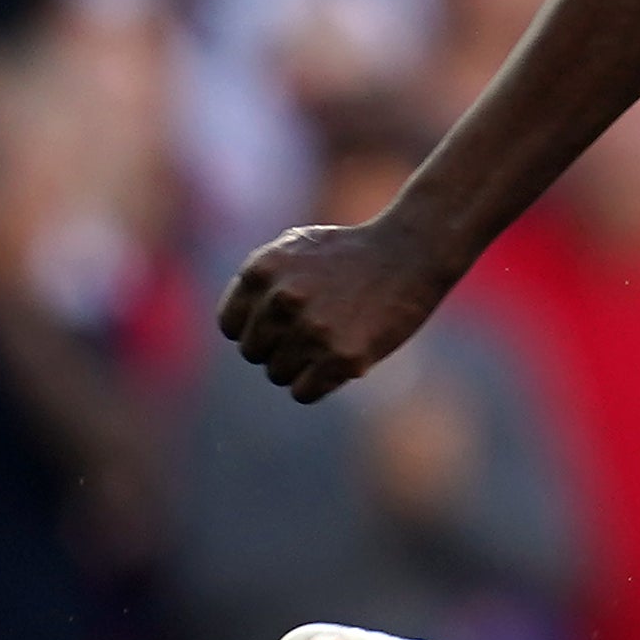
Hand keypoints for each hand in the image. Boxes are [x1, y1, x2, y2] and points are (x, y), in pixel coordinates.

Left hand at [219, 217, 444, 403]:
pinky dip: (318, 383)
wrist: (409, 253)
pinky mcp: (342, 357)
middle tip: (313, 330)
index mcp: (261, 270)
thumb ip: (259, 282)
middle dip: (279, 347)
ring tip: (330, 340)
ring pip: (277, 374)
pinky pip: (304, 392)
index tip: (282, 322)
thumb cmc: (349, 252)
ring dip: (301, 365)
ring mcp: (312, 330)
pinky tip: (340, 359)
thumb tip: (234, 329)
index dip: (255, 328)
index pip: (230, 326)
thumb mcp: (294, 247)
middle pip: (253, 353)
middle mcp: (281, 300)